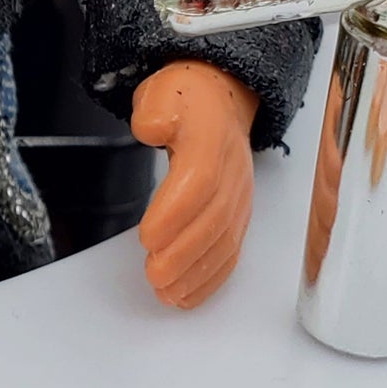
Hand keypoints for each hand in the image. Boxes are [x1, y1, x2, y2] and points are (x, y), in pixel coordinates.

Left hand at [130, 62, 259, 309]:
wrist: (222, 98)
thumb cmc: (187, 101)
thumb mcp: (163, 92)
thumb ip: (155, 110)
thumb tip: (152, 127)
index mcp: (212, 139)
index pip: (199, 182)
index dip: (175, 214)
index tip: (147, 237)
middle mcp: (232, 171)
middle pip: (213, 220)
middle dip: (184, 254)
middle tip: (154, 276)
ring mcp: (239, 195)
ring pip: (225, 241)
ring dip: (197, 273)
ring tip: (168, 293)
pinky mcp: (238, 214)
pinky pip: (231, 250)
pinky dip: (211, 277)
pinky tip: (188, 294)